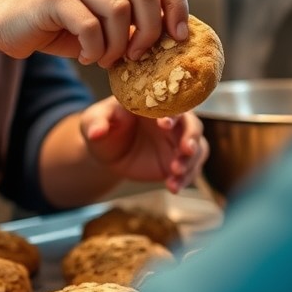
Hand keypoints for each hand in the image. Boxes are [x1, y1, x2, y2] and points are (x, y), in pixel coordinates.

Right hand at [0, 0, 188, 67]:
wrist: (6, 21)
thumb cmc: (61, 24)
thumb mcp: (105, 18)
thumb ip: (136, 19)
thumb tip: (176, 39)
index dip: (178, 6)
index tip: (179, 37)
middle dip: (150, 31)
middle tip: (139, 56)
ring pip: (120, 10)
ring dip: (118, 46)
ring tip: (106, 58)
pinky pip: (90, 27)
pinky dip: (94, 50)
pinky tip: (86, 57)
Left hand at [79, 96, 208, 193]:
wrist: (107, 151)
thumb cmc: (103, 125)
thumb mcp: (94, 120)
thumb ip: (96, 122)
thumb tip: (96, 132)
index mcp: (154, 103)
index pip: (169, 103)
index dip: (171, 113)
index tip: (164, 124)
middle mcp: (172, 120)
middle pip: (192, 124)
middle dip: (191, 137)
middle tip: (185, 150)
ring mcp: (177, 141)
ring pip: (197, 148)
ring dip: (191, 161)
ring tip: (175, 173)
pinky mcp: (177, 161)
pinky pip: (190, 169)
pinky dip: (185, 179)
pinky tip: (173, 187)